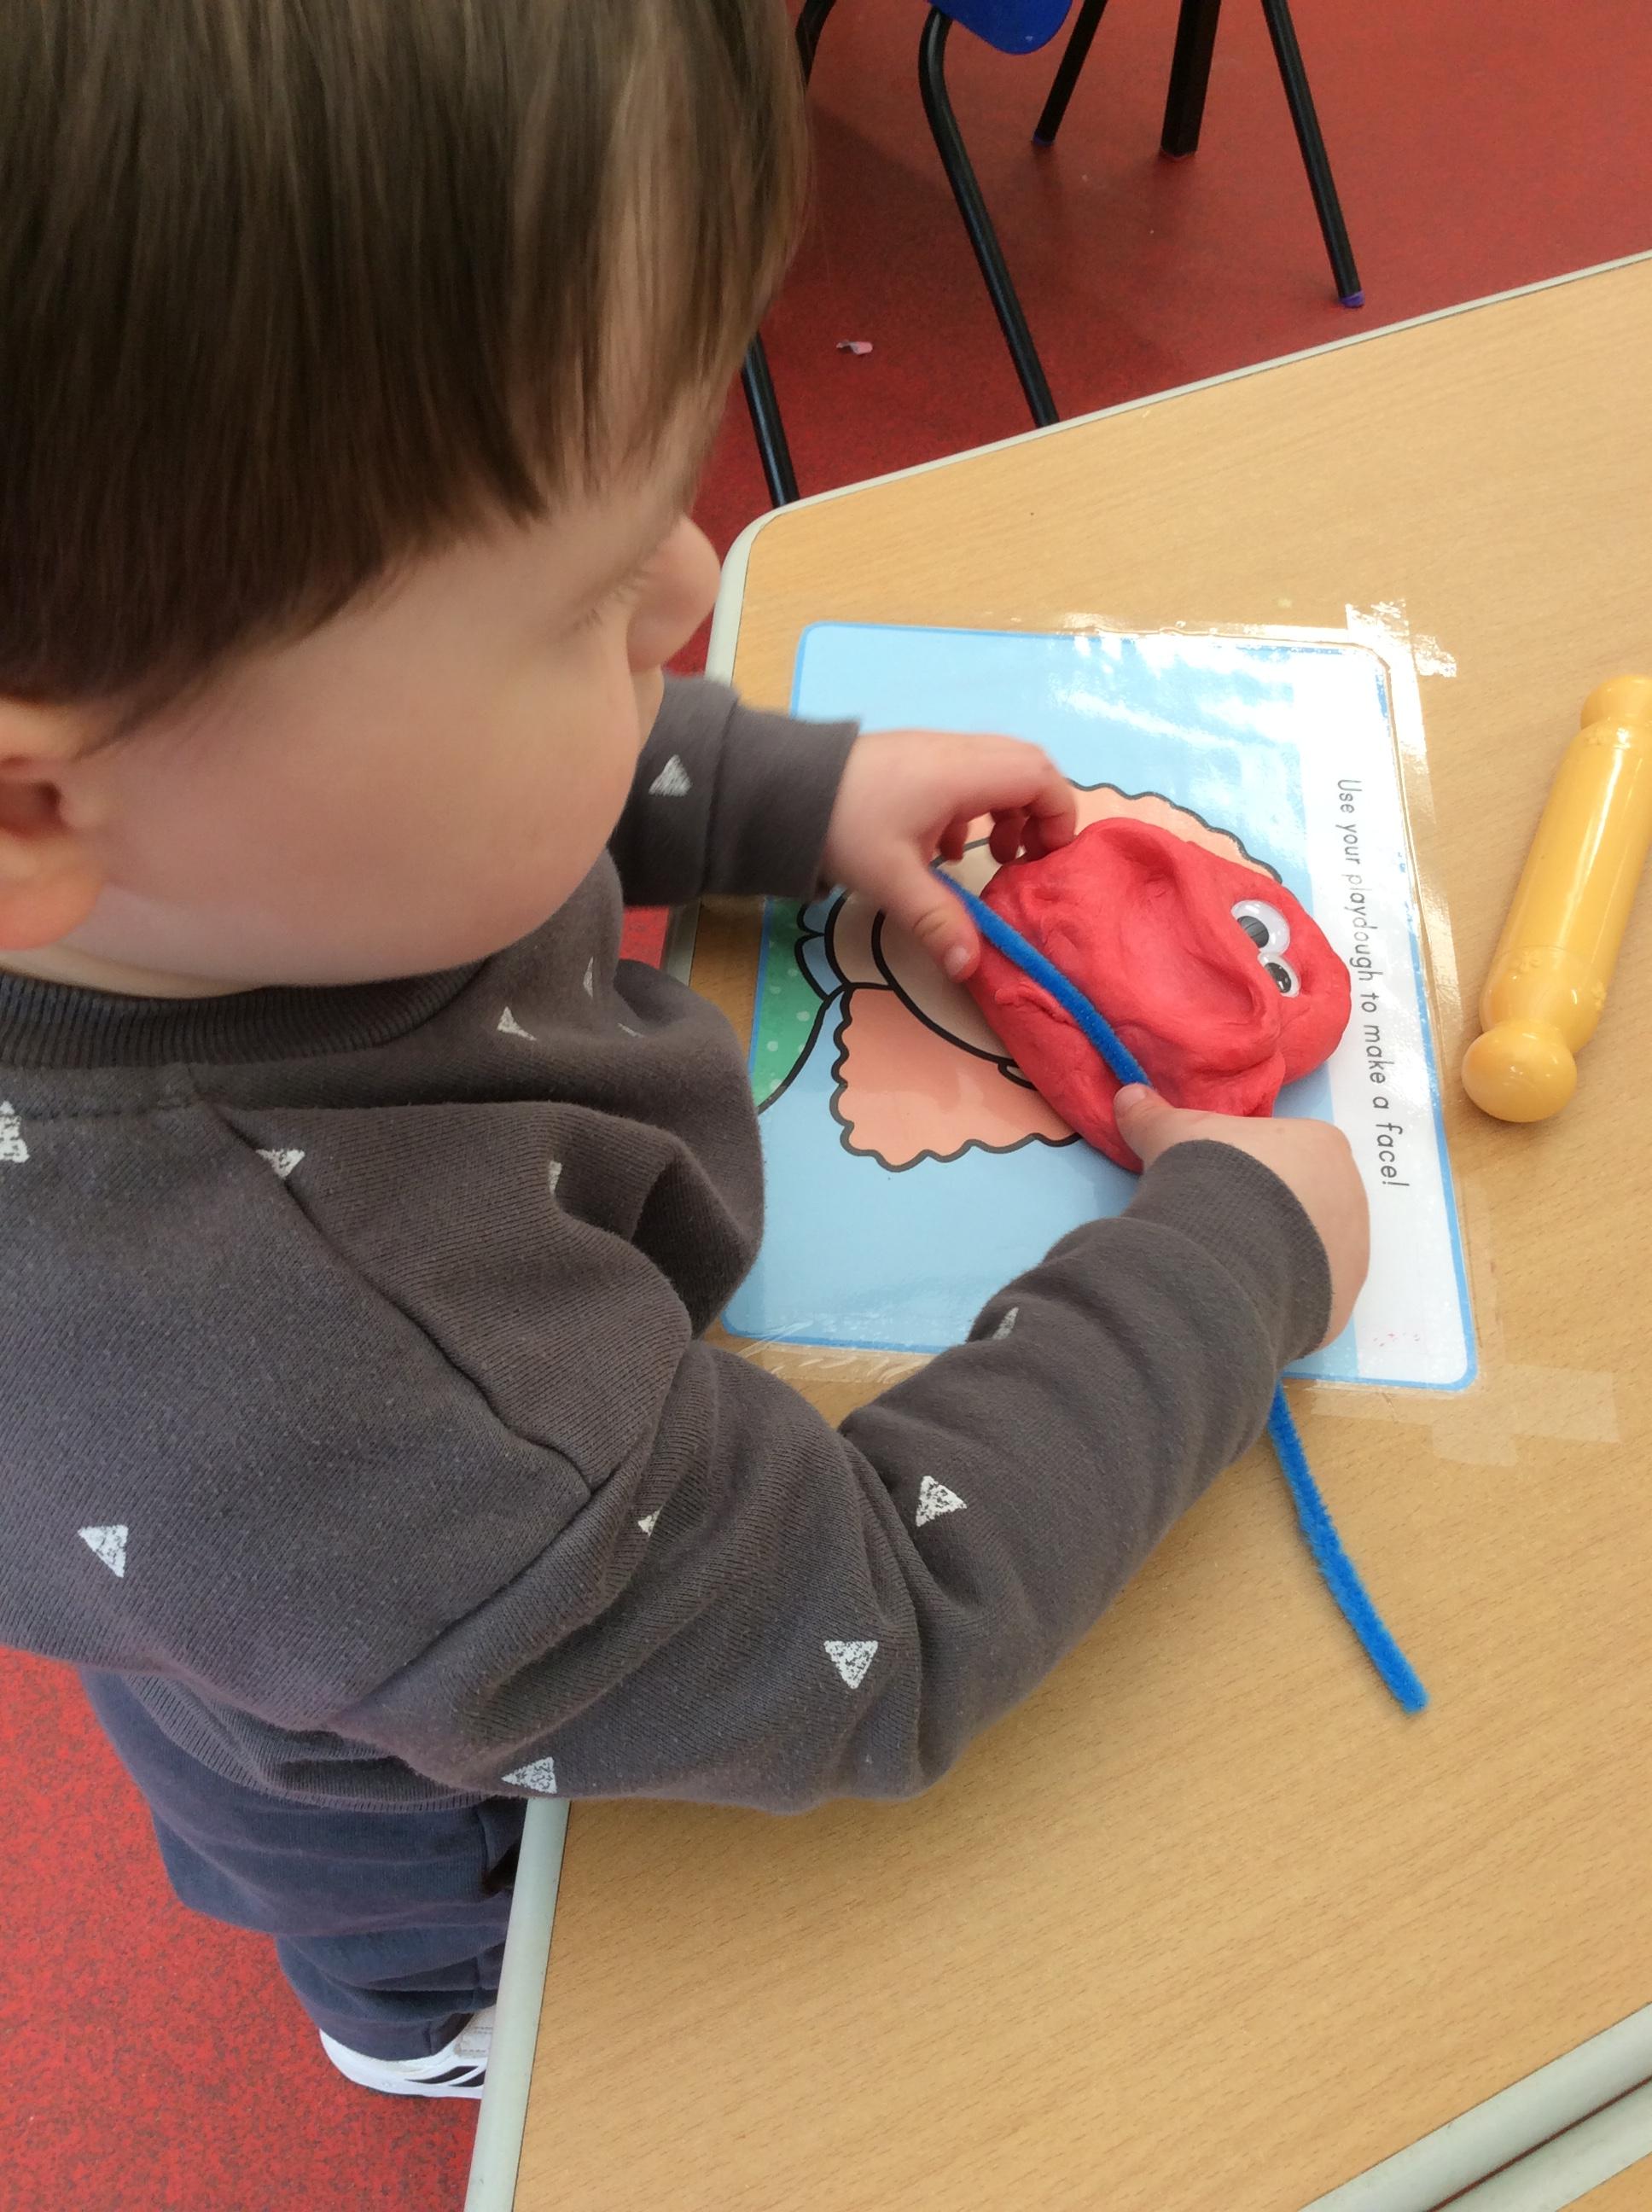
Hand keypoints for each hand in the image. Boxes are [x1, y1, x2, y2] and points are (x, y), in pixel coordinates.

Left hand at [820, 729, 1075, 978]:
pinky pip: (967, 776)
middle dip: (1039, 814)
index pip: (1041, 778)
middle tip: (1026, 860)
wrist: (784, 786)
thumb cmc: (845, 825)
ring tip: (993, 857)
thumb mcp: (893, 879)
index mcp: (965, 774)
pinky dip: (975, 810)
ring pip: (997, 771)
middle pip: (1027, 768)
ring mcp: (936, 751)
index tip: (1046, 861)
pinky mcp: (916, 760)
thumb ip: (937, 921)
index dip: (1059, 817)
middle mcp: (959, 753)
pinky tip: (944, 851)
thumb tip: (970, 966)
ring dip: (1007, 813)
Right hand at [1115, 1087, 1369, 1344]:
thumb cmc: (1213, 1174)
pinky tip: (1246, 1294)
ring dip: (1277, 1254)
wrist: (1228, 1247)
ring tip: (1229, 1262)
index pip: (1288, 1152)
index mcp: (1323, 1145)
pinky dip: (1282, 1295)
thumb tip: (1128, 1093)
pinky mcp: (1340, 1300)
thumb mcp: (1172, 1135)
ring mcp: (1352, 1251)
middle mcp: (1351, 1195)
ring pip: (1310, 1250)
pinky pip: (1310, 1295)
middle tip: (1220, 1222)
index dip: (1248, 1166)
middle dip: (1267, 1211)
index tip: (1216, 1181)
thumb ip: (1153, 1114)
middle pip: (1306, 1201)